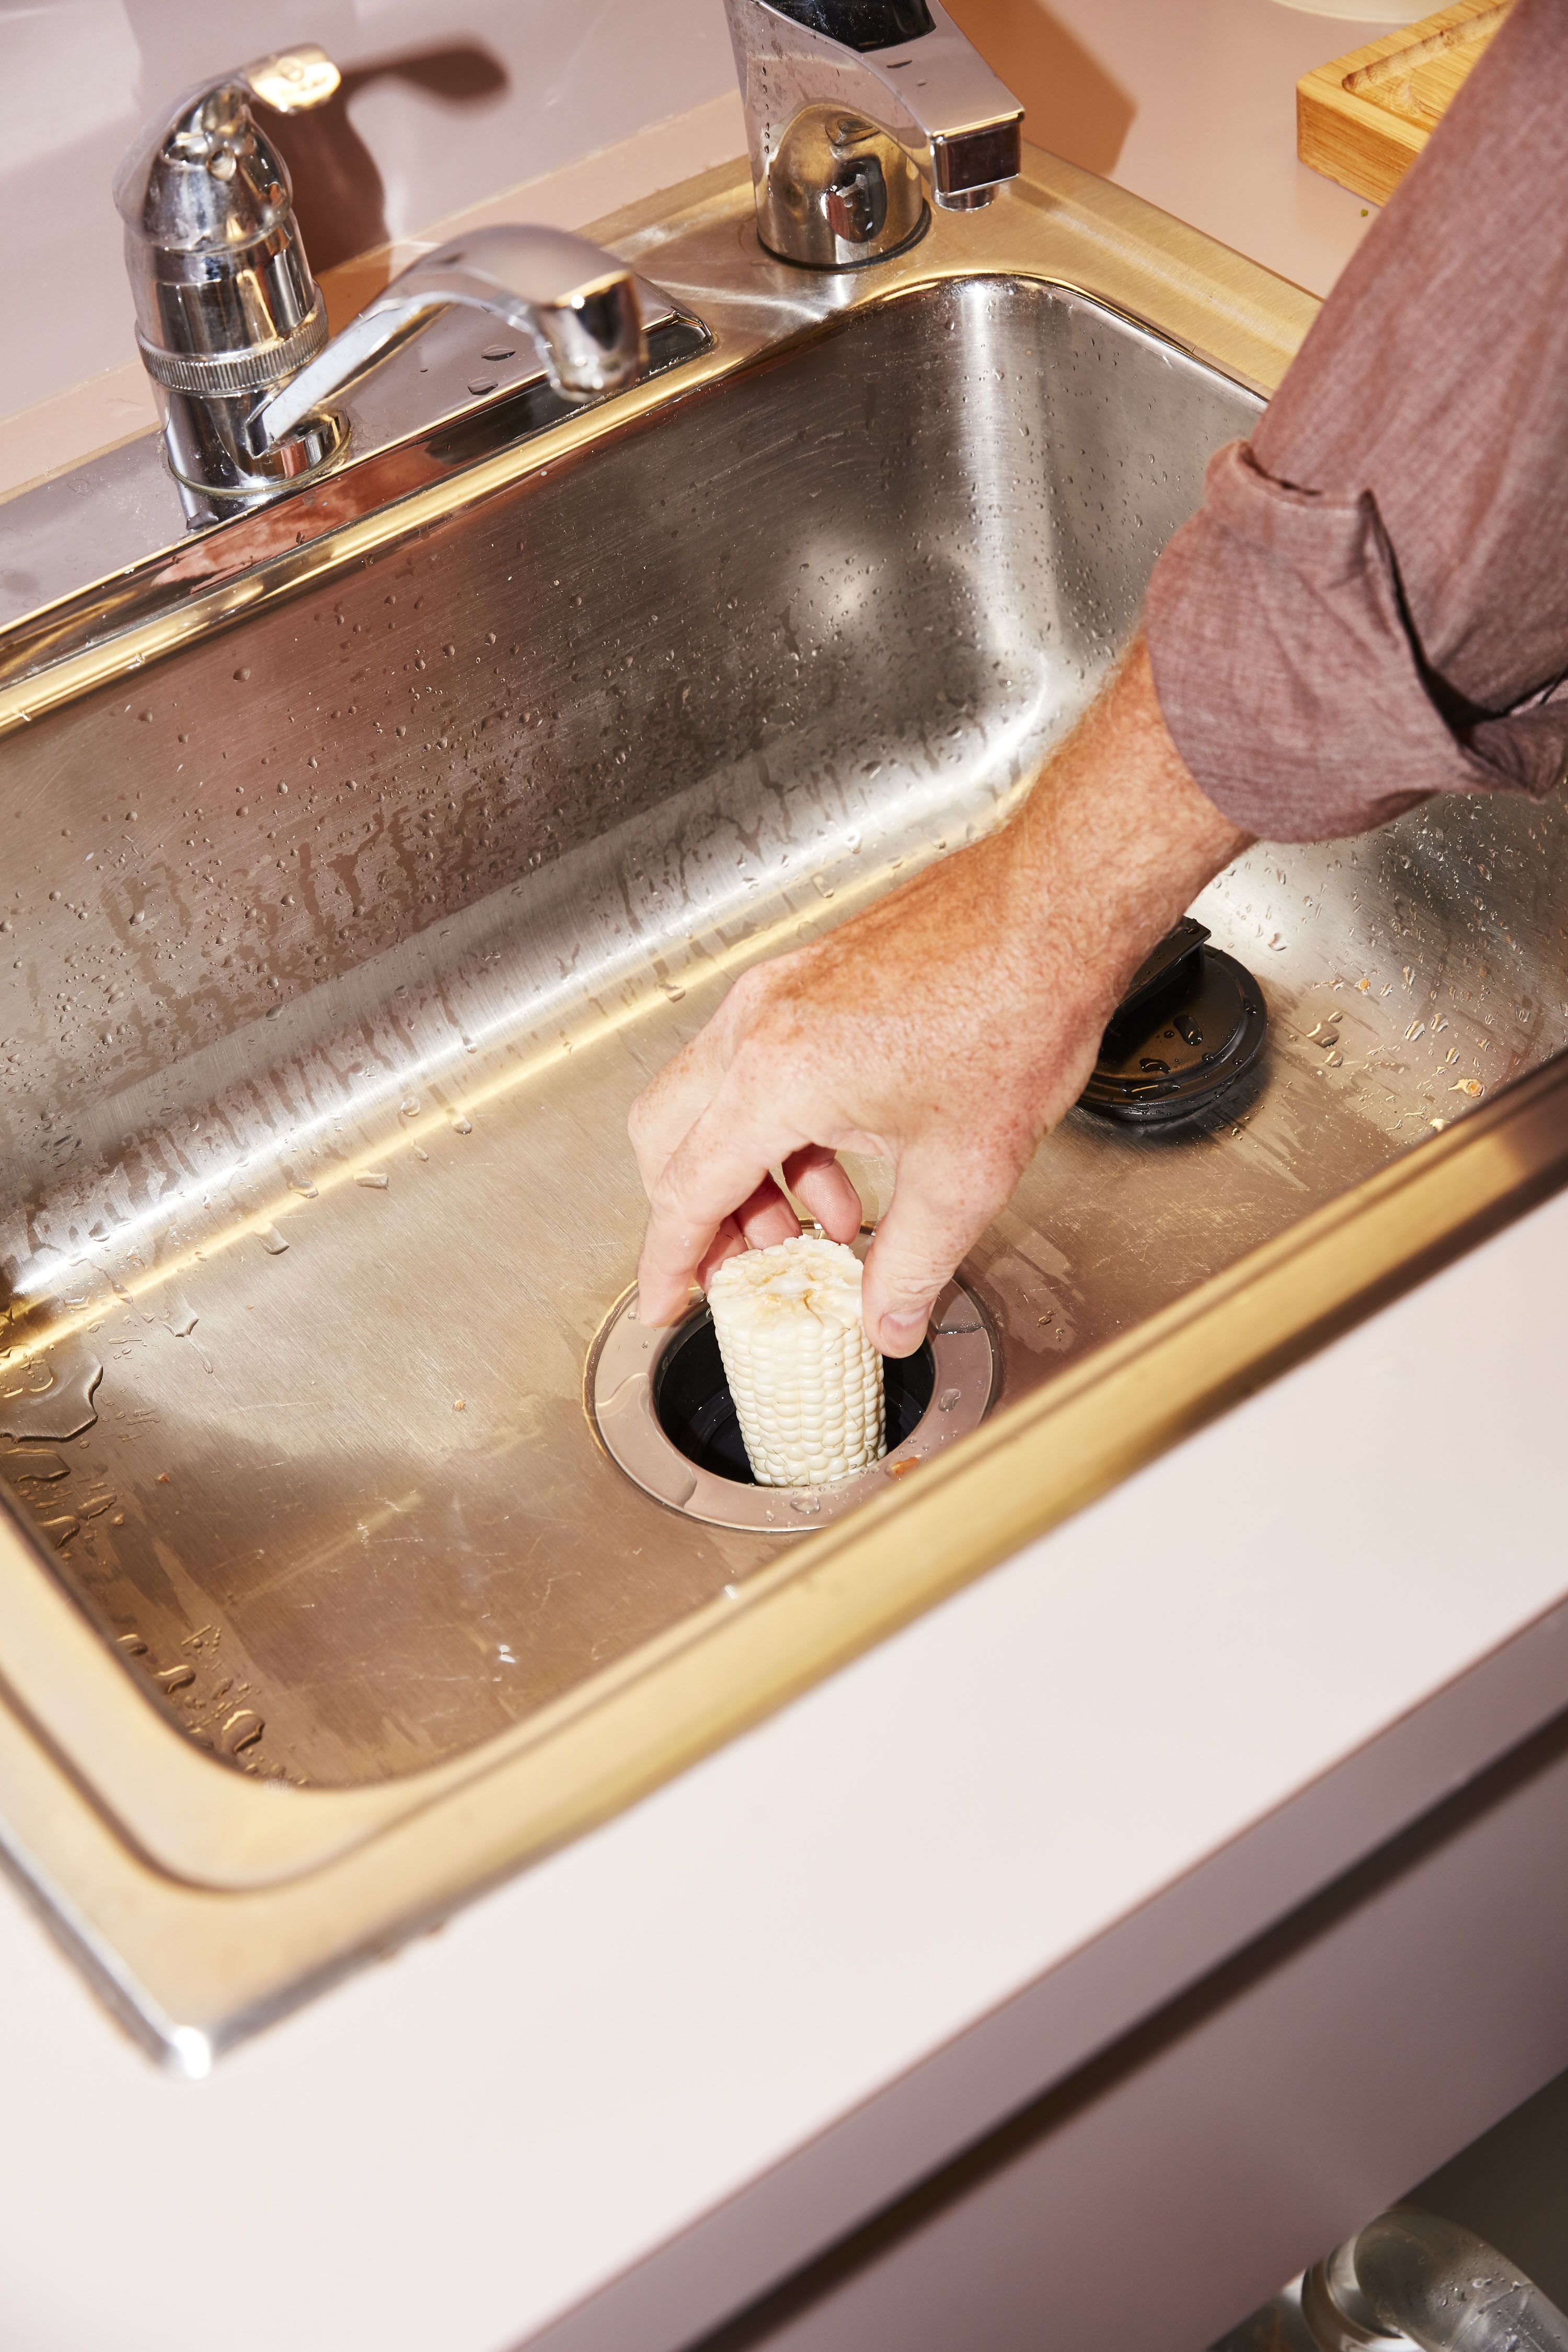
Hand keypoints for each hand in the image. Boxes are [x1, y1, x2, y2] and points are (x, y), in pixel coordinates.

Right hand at [628, 637, 1250, 1352]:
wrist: (1055, 908)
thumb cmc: (1017, 1009)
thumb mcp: (965, 1175)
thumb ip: (912, 1266)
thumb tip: (888, 1320)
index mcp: (774, 1078)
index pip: (686, 1192)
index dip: (669, 1262)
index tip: (662, 1302)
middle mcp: (757, 1024)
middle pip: (669, 1138)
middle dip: (699, 1213)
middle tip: (744, 1263)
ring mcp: (778, 989)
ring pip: (713, 1096)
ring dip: (750, 1168)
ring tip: (823, 1216)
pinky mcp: (809, 974)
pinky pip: (756, 1059)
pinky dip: (780, 1120)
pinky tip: (848, 1153)